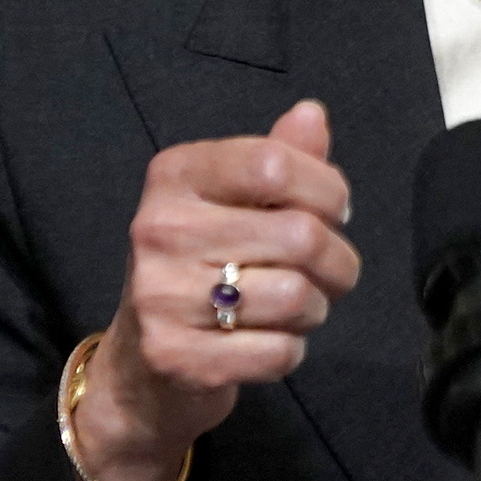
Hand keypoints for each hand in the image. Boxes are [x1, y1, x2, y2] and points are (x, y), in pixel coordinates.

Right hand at [70, 99, 357, 480]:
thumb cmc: (204, 267)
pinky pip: (277, 352)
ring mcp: (160, 295)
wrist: (143, 365)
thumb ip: (279, 158)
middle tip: (327, 273)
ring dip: (315, 308)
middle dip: (337, 261)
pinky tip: (266, 343)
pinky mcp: (174, 357)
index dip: (328, 189)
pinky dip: (289, 352)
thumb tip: (311, 114)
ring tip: (292, 307)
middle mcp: (158, 228)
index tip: (332, 211)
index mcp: (175, 176)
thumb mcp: (236, 202)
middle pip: (301, 234)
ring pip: (296, 296)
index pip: (275, 163)